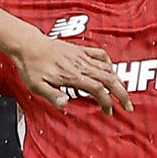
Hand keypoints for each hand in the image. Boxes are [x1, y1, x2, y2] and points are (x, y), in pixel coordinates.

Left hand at [9, 32, 128, 113]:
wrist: (28, 45)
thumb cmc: (31, 67)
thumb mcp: (37, 86)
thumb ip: (52, 95)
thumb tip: (65, 104)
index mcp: (71, 75)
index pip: (97, 89)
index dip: (106, 101)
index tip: (109, 112)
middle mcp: (80, 65)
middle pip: (109, 78)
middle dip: (122, 93)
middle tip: (128, 107)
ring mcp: (82, 56)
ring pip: (108, 68)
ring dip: (119, 81)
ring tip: (124, 93)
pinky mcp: (80, 50)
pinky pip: (100, 54)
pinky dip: (109, 64)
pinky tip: (111, 72)